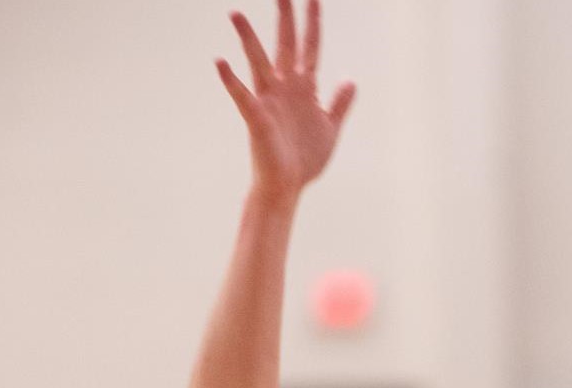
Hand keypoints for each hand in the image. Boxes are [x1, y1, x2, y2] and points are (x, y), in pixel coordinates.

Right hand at [216, 0, 356, 203]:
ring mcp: (269, 100)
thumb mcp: (330, 127)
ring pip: (258, 62)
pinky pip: (242, 95)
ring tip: (235, 13)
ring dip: (248, 38)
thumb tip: (350, 80)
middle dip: (285, 16)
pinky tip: (220, 62)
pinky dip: (231, 80)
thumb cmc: (305, 159)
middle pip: (286, 43)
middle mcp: (285, 87)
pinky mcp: (257, 118)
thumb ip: (339, 103)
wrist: (288, 187)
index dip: (313, 21)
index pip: (310, 46)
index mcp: (304, 87)